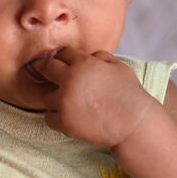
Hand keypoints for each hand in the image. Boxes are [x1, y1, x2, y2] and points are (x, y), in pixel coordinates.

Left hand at [33, 47, 154, 146]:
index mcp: (83, 64)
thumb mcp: (120, 67)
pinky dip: (56, 118)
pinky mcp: (63, 121)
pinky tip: (69, 118)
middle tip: (42, 71)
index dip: (62, 57)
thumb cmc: (130, 94)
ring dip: (56, 100)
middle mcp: (69, 80)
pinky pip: (48, 118)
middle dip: (44, 68)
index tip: (59, 61)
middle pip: (46, 68)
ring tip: (70, 105)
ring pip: (47, 97)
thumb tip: (91, 55)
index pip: (62, 53)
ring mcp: (64, 102)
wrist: (134, 124)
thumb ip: (102, 57)